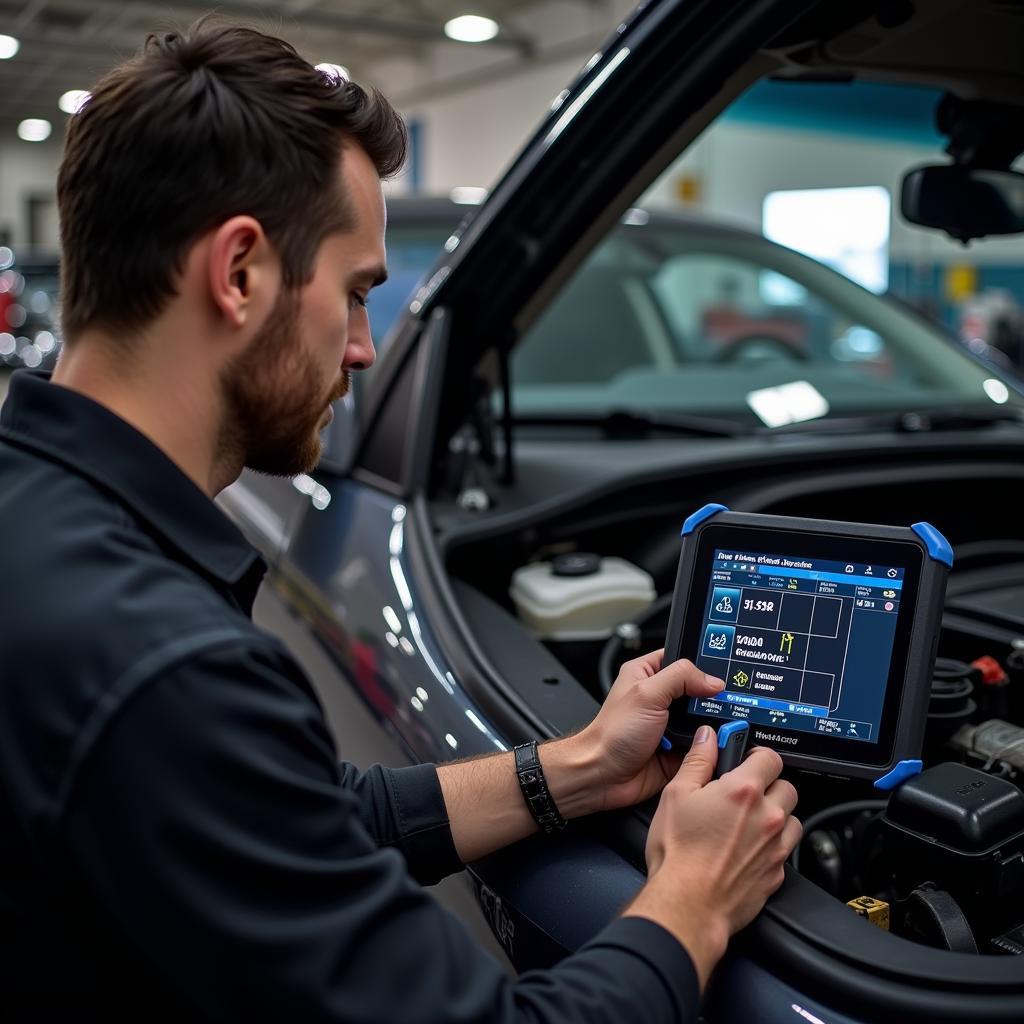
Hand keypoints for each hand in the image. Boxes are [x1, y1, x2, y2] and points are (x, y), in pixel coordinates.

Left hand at [572, 649, 723, 812]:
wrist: (604, 776)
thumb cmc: (612, 734)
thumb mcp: (647, 694)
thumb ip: (681, 677)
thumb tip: (712, 679)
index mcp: (647, 673)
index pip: (682, 657)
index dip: (702, 660)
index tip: (724, 666)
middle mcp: (660, 697)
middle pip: (699, 689)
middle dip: (714, 696)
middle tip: (730, 699)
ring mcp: (671, 723)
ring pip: (705, 717)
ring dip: (714, 722)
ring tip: (723, 722)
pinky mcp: (679, 747)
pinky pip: (704, 743)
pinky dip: (711, 744)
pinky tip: (715, 743)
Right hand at [626, 727, 800, 987]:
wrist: (687, 903)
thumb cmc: (678, 852)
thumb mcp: (676, 794)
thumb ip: (697, 761)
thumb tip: (708, 738)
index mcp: (744, 791)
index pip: (770, 758)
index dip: (757, 756)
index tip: (746, 761)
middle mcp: (767, 816)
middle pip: (786, 787)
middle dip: (769, 786)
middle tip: (744, 794)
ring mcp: (776, 847)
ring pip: (792, 819)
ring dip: (776, 816)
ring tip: (749, 823)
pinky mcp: (777, 874)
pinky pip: (786, 850)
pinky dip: (773, 845)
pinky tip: (750, 849)